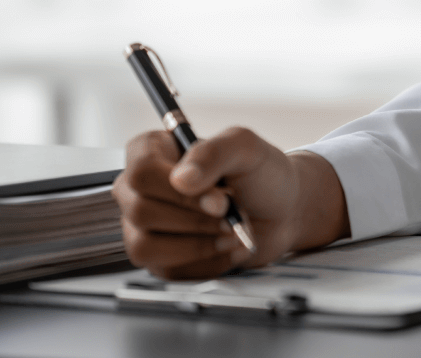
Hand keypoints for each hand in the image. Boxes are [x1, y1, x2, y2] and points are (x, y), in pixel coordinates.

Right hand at [111, 127, 347, 279]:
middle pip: (141, 211)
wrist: (281, 211)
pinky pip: (166, 271)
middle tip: (231, 214)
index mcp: (153, 150)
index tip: (220, 198)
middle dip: (196, 219)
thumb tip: (182, 180)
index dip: (179, 192)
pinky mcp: (158, 258)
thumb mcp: (246, 148)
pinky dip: (205, 263)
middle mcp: (139, 188)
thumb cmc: (261, 174)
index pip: (141, 172)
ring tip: (230, 232)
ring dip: (197, 245)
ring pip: (145, 247)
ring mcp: (143, 226)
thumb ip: (215, 152)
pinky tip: (227, 248)